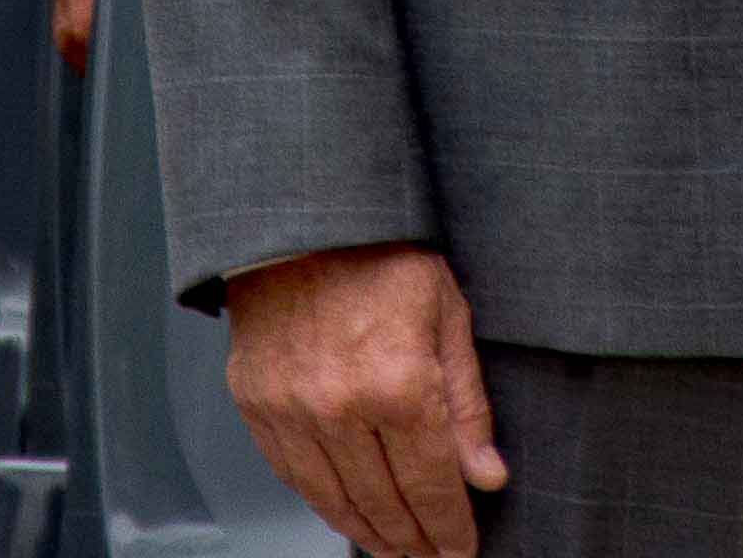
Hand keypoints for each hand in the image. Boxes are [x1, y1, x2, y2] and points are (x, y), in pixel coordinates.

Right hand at [223, 242, 501, 557]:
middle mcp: (340, 406)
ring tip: (394, 547)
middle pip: (385, 502)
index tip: (461, 549)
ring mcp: (291, 409)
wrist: (301, 218)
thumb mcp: (447, 313)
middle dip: (415, 538)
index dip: (450, 527)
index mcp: (398, 383)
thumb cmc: (380, 253)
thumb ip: (467, 403)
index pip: (431, 485)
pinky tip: (346, 511)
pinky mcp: (256, 404)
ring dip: (370, 532)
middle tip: (432, 553)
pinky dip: (323, 502)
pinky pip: (293, 475)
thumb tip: (486, 475)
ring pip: (336, 500)